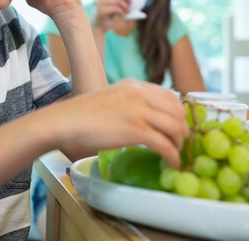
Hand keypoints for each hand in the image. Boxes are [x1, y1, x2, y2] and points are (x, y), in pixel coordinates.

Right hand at [52, 79, 188, 167]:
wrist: (65, 121)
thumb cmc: (82, 114)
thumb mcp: (111, 98)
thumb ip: (128, 102)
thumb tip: (142, 117)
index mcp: (134, 85)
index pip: (170, 95)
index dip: (178, 113)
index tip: (177, 127)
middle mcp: (140, 94)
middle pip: (177, 111)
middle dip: (183, 129)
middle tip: (180, 143)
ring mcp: (139, 111)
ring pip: (176, 127)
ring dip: (180, 143)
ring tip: (176, 154)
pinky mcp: (135, 130)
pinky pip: (165, 144)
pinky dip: (172, 155)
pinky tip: (171, 163)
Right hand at [93, 0, 136, 30]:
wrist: (100, 24)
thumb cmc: (111, 13)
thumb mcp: (117, 4)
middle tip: (131, 2)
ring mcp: (100, 2)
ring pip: (117, 0)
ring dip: (125, 6)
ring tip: (127, 10)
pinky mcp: (101, 10)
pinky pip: (115, 8)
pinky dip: (122, 11)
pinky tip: (123, 14)